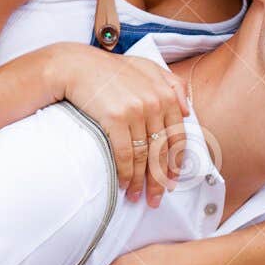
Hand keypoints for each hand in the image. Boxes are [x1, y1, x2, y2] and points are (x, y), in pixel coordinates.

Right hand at [31, 42, 189, 205]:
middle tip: (157, 198)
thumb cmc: (111, 70)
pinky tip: (123, 184)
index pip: (177, 136)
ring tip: (138, 197)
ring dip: (141, 181)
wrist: (77, 66)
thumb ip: (173, 84)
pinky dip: (125, 173)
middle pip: (162, 151)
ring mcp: (136, 111)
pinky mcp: (116, 118)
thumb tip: (188, 110)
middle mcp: (155, 103)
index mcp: (166, 94)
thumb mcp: (147, 68)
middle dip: (160, 179)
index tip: (173, 181)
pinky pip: (125, 154)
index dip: (175, 163)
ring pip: (144, 156)